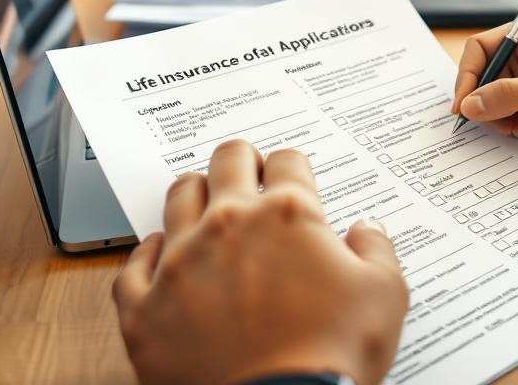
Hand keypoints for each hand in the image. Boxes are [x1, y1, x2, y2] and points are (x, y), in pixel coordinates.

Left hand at [114, 141, 408, 384]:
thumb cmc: (332, 360)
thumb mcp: (384, 297)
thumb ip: (377, 250)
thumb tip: (367, 229)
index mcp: (289, 215)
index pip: (288, 161)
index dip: (293, 169)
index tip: (293, 183)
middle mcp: (230, 225)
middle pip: (228, 158)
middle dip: (242, 161)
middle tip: (247, 177)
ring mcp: (182, 262)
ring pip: (179, 196)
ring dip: (195, 195)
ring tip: (205, 207)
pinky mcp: (147, 307)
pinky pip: (133, 265)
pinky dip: (146, 255)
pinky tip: (160, 255)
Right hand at [451, 20, 517, 158]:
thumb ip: (508, 96)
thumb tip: (468, 105)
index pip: (481, 49)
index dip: (468, 76)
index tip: (463, 105)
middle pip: (485, 78)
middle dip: (485, 102)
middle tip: (496, 124)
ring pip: (495, 100)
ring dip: (501, 118)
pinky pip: (511, 115)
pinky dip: (514, 126)